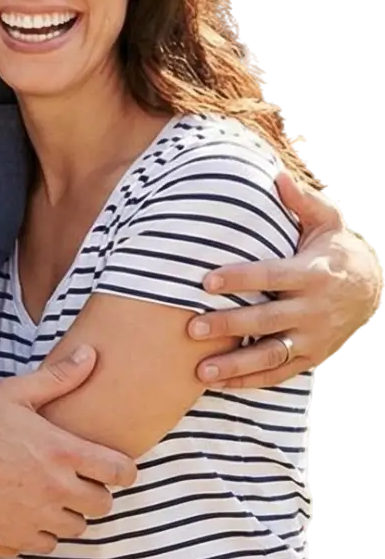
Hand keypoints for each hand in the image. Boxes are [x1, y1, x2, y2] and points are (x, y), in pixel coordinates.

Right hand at [0, 346, 137, 554]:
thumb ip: (59, 377)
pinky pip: (47, 544)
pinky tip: (27, 511)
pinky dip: (42, 532)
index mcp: (63, 453)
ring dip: (69, 514)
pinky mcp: (16, 539)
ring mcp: (37, 519)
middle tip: (76, 480)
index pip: (120, 472)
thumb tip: (91, 354)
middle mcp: (56, 490)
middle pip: (103, 505)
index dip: (123, 470)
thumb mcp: (16, 393)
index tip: (114, 467)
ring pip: (76, 528)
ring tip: (49, 495)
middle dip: (94, 492)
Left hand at [190, 171, 380, 388]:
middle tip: (191, 328)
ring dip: (235, 364)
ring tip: (200, 370)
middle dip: (229, 326)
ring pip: (271, 355)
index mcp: (312, 274)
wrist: (372, 289)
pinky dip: (249, 381)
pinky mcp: (312, 357)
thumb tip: (276, 175)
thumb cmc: (335, 250)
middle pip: (266, 321)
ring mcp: (313, 337)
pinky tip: (218, 383)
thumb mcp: (326, 222)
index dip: (239, 279)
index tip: (206, 281)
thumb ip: (301, 202)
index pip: (271, 277)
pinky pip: (278, 373)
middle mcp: (313, 309)